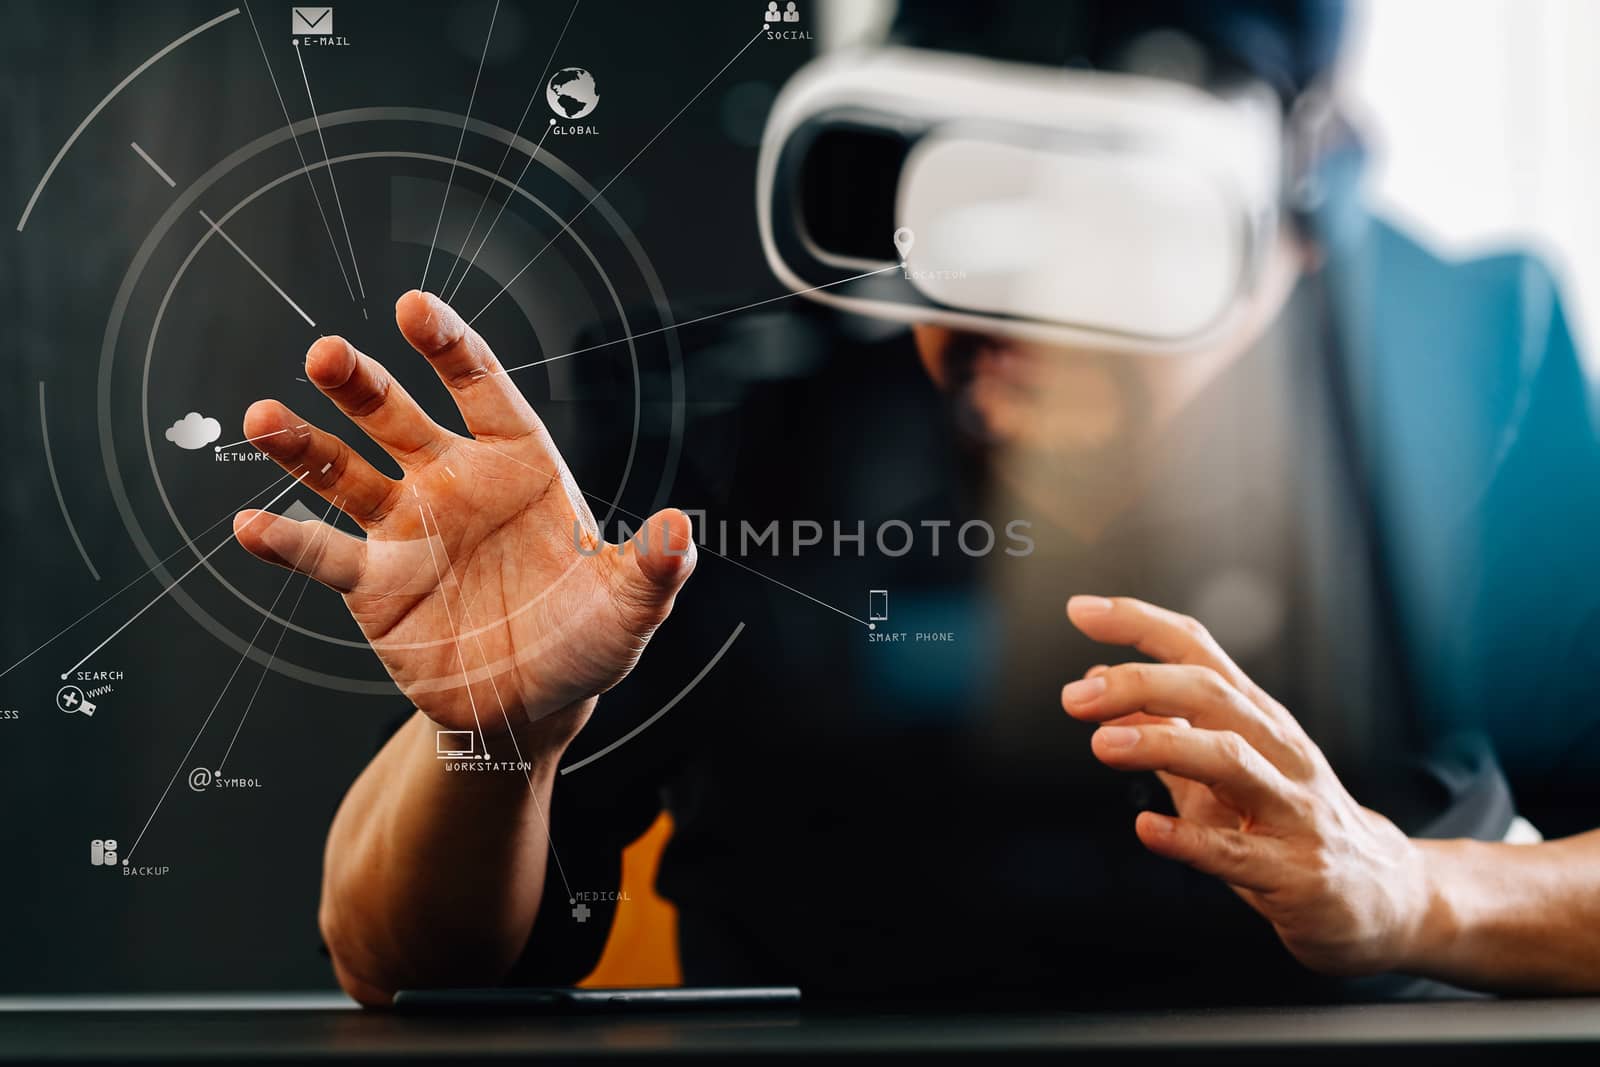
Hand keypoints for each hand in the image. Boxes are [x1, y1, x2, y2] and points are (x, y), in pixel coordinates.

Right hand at [232, 291, 695, 736]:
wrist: (536, 702)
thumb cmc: (587, 636)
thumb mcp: (629, 606)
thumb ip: (652, 568)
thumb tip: (677, 532)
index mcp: (518, 464)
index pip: (483, 390)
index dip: (451, 348)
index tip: (415, 308)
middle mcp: (453, 482)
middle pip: (399, 418)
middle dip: (362, 384)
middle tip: (325, 353)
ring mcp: (407, 529)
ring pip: (345, 474)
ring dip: (303, 446)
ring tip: (263, 417)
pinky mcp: (374, 583)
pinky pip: (324, 554)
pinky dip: (287, 540)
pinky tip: (251, 524)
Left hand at [1060, 595, 1432, 975]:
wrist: (1379, 897)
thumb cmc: (1289, 823)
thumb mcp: (1223, 769)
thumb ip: (1164, 729)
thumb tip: (1101, 684)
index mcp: (1257, 717)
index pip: (1199, 649)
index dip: (1140, 624)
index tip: (1082, 610)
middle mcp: (1280, 750)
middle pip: (1213, 694)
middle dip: (1141, 685)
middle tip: (1076, 697)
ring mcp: (1293, 809)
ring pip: (1230, 759)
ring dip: (1162, 746)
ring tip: (1103, 745)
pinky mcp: (1296, 871)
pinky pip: (1237, 851)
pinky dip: (1189, 838)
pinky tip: (1148, 829)